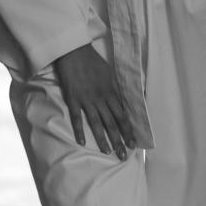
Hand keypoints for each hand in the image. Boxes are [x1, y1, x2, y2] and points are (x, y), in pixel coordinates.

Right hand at [52, 43, 135, 159]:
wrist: (73, 50)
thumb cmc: (92, 59)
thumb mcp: (109, 72)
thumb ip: (115, 88)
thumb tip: (125, 101)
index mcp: (110, 91)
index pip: (122, 115)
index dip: (128, 130)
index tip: (133, 143)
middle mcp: (100, 98)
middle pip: (111, 123)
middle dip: (118, 140)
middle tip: (123, 156)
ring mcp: (86, 99)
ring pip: (96, 123)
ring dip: (103, 139)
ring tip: (108, 152)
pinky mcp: (72, 98)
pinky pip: (76, 117)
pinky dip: (79, 130)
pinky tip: (81, 142)